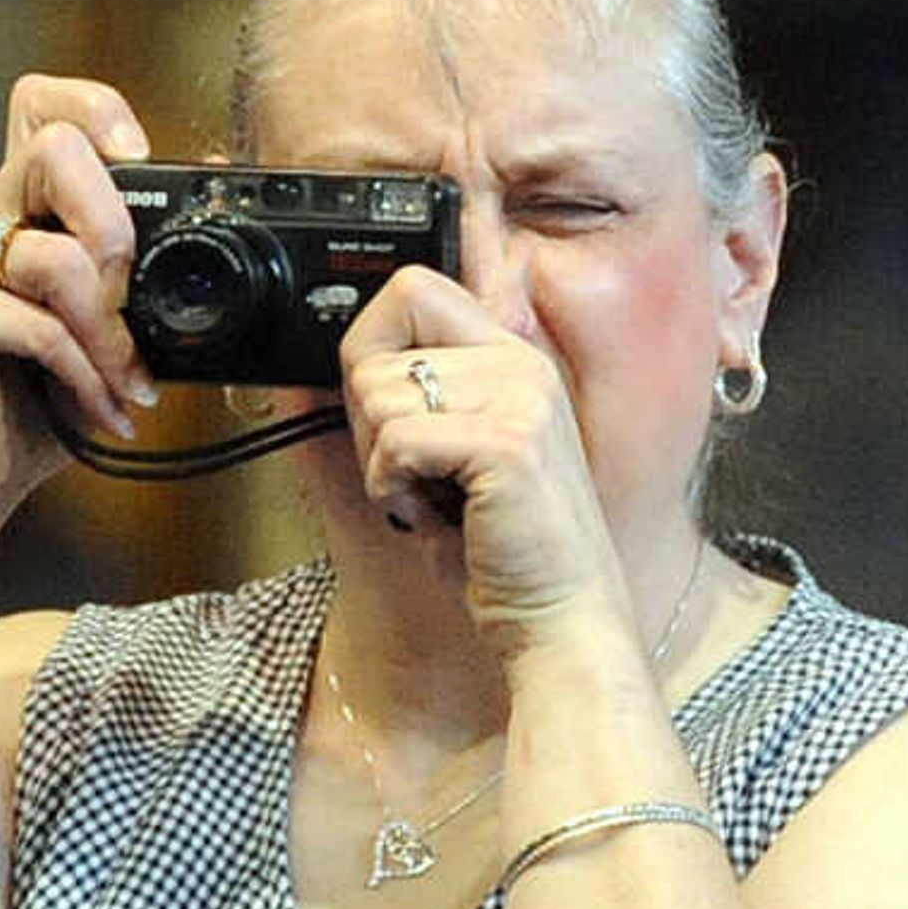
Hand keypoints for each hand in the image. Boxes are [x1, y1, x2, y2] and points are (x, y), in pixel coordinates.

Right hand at [0, 75, 164, 519]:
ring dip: (112, 330)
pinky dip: (85, 374)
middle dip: (116, 224)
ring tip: (128, 383)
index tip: (145, 172)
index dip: (101, 115)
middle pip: (55, 148)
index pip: (46, 109)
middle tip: (130, 297)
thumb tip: (208, 248)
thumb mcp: (94, 341)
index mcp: (17, 213)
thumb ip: (131, 293)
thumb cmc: (17, 413)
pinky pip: (39, 326)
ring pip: (56, 252)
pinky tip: (101, 410)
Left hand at [337, 266, 629, 645]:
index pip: (412, 288)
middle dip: (369, 419)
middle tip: (413, 473)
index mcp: (513, 360)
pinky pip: (395, 443)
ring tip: (434, 500)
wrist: (560, 619)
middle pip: (379, 343)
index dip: (371, 347)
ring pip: (377, 395)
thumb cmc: (506, 553)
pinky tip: (433, 518)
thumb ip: (420, 399)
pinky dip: (392, 491)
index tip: (385, 414)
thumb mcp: (458, 457)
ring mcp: (520, 399)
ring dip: (382, 464)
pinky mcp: (508, 444)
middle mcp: (521, 366)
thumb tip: (347, 364)